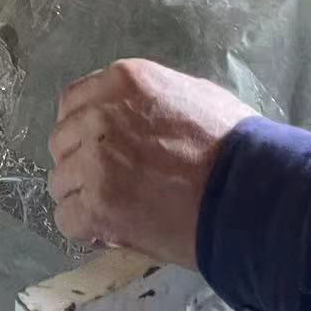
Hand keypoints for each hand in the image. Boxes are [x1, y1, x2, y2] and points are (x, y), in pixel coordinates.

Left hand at [47, 59, 256, 267]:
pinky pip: (66, 219)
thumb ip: (149, 101)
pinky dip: (85, 228)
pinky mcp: (98, 206)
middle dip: (79, 162)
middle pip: (61, 141)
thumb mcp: (193, 94)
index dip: (81, 128)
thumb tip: (132, 115)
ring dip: (82, 197)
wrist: (251, 192)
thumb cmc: (234, 144)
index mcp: (121, 82)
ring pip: (60, 182)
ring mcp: (95, 161)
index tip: (95, 147)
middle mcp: (99, 115)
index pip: (72, 102)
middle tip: (107, 182)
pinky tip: (110, 229)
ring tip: (115, 209)